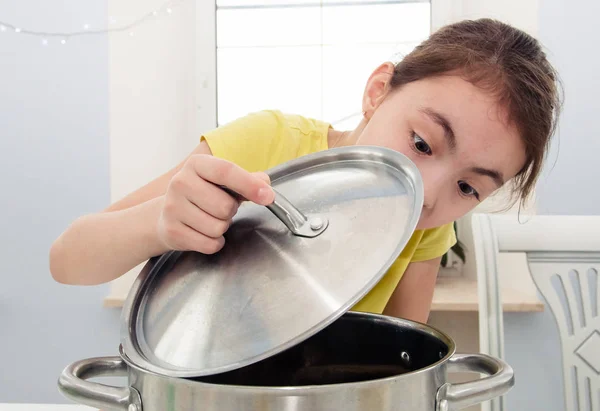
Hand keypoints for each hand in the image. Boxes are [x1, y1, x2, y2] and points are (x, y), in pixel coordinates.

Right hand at [157, 154, 273, 253]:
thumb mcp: (221, 181)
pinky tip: (203, 233)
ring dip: (221, 228)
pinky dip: (214, 243)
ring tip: (209, 219)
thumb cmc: (201, 194)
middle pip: (225, 206)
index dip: (249, 184)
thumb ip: (246, 180)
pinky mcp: (171, 231)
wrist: (166, 213)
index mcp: (196, 164)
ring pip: (217, 227)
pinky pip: (209, 244)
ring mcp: (172, 207)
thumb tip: (264, 183)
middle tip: (220, 209)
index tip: (268, 196)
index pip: (226, 171)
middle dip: (230, 212)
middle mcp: (180, 182)